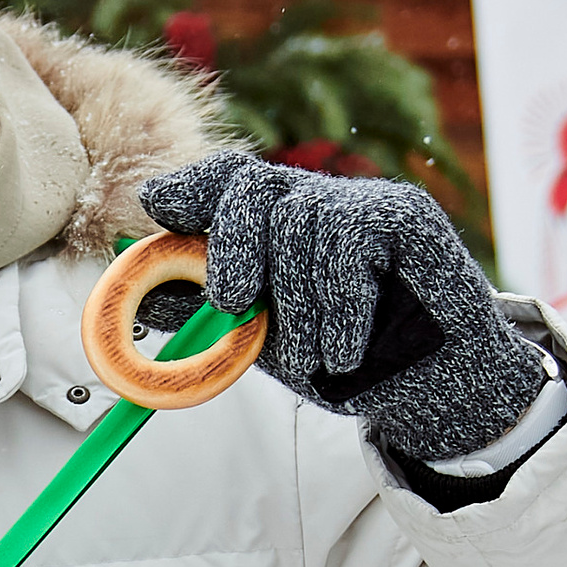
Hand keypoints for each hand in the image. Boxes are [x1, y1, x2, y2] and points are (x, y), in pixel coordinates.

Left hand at [138, 150, 552, 466]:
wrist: (430, 389)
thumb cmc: (343, 363)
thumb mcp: (262, 343)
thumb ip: (207, 316)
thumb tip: (137, 300)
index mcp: (273, 223)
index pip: (225, 177)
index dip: (188, 186)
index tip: (155, 205)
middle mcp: (313, 201)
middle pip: (250, 183)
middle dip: (229, 243)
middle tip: (230, 303)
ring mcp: (360, 200)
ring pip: (299, 222)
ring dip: (298, 305)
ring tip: (316, 360)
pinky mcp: (404, 213)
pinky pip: (348, 240)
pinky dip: (337, 304)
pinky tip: (344, 350)